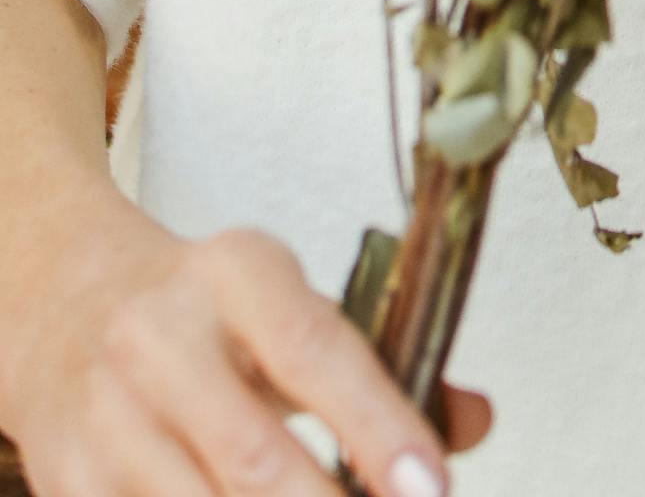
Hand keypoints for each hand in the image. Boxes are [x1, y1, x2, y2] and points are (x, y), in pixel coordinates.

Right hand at [5, 191, 490, 495]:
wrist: (65, 298)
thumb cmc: (200, 310)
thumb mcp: (287, 305)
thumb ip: (383, 362)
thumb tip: (472, 423)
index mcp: (236, 274)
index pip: (316, 351)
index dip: (378, 428)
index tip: (429, 488)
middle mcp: (161, 340)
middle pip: (255, 462)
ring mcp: (107, 417)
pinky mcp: (68, 482)